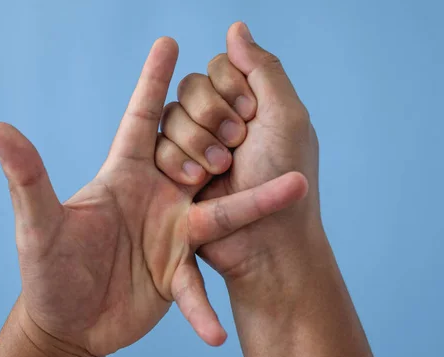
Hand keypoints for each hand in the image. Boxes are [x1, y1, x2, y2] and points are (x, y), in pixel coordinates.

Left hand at [0, 37, 306, 356]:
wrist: (66, 323)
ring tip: (298, 188)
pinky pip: (197, 289)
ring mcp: (171, 237)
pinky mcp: (176, 277)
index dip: (152, 82)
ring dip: (257, 203)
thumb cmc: (47, 270)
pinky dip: (203, 310)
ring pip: (222, 214)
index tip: (168, 42)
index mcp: (123, 177)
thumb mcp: (37, 224)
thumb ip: (28, 179)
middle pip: (197, 158)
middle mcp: (156, 200)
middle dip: (219, 136)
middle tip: (242, 121)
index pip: (141, 120)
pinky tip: (216, 331)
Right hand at [158, 22, 320, 280]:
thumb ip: (263, 68)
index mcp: (249, 106)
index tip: (251, 115)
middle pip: (191, 88)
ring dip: (195, 140)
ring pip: (171, 115)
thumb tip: (235, 27)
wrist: (266, 242)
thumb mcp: (287, 117)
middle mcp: (221, 122)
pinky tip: (196, 181)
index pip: (220, 67)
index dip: (230, 86)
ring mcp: (196, 147)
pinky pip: (157, 145)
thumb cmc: (285, 180)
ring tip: (219, 170)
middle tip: (236, 144)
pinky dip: (176, 159)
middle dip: (211, 115)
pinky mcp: (175, 172)